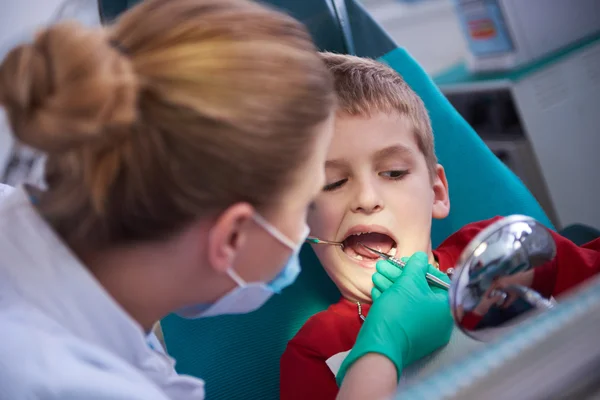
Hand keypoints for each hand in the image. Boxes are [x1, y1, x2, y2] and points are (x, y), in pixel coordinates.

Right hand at [337, 252, 452, 385]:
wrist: (380, 346)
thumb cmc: (398, 312)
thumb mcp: (407, 284)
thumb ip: (416, 267)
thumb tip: (421, 257)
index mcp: (446, 308)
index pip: (438, 280)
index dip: (421, 267)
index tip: (406, 261)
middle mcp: (439, 321)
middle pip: (420, 290)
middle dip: (399, 275)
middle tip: (384, 266)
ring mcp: (423, 331)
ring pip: (408, 301)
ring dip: (391, 285)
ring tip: (376, 275)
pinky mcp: (408, 336)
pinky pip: (403, 313)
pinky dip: (391, 300)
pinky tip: (377, 289)